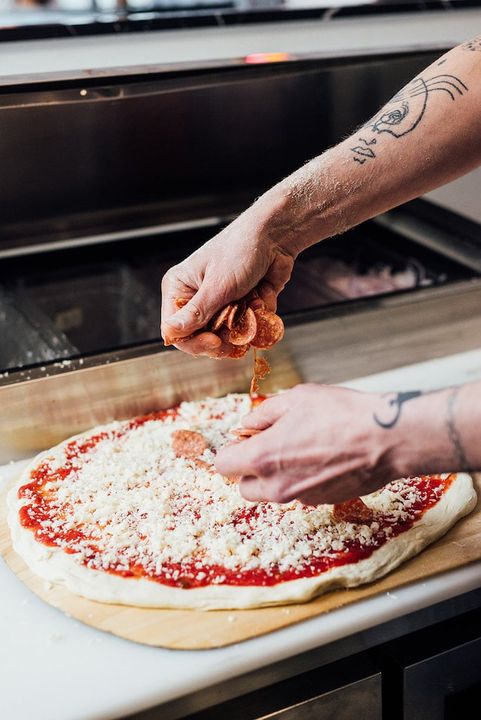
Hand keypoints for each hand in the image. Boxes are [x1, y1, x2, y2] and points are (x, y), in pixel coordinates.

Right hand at [160, 201, 295, 356]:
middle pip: (200, 339)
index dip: (194, 342)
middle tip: (238, 332)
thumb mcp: (218, 285)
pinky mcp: (239, 308)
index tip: (215, 341)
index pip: (175, 331)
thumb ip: (196, 313)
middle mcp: (196, 299)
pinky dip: (257, 317)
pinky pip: (246, 328)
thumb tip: (169, 334)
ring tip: (253, 304)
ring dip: (243, 326)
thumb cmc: (241, 250)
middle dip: (223, 338)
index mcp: (179, 289)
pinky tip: (261, 297)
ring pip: (226, 338)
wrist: (275, 236)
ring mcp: (219, 305)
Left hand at [215, 384, 401, 504]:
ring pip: (273, 492)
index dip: (231, 449)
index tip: (244, 438)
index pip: (224, 465)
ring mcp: (301, 498)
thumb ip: (263, 415)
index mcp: (263, 458)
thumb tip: (246, 425)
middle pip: (245, 487)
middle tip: (270, 444)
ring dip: (277, 475)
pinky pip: (299, 493)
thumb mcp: (295, 399)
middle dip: (250, 468)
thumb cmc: (342, 414)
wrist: (387, 439)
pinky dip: (302, 479)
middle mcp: (277, 486)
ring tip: (302, 446)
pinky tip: (322, 456)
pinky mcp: (323, 502)